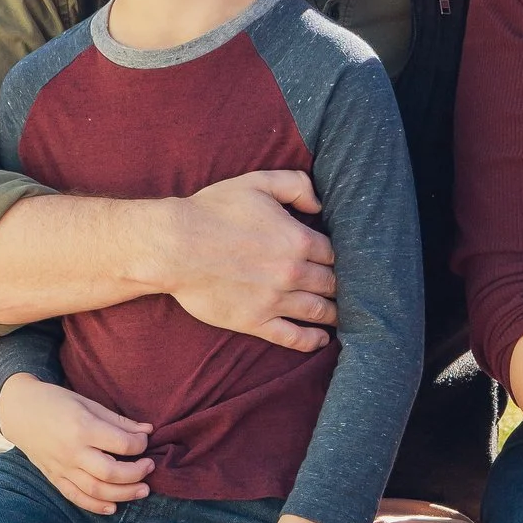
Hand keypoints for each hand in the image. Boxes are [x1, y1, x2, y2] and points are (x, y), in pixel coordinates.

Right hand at [0, 376, 152, 514]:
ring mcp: (62, 468)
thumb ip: (118, 421)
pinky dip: (96, 506)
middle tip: (149, 467)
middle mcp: (72, 452)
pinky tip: (114, 507)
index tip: (143, 440)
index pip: (122, 444)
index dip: (140, 444)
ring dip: (124, 494)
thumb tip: (147, 431)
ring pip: (97, 490)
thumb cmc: (56, 403)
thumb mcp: (88, 403)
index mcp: (82, 428)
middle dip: (137, 473)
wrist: (20, 412)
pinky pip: (76, 497)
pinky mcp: (54, 478)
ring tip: (142, 490)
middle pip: (112, 472)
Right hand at [169, 173, 337, 351]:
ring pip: (319, 312)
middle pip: (332, 284)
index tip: (341, 261)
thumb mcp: (257, 182)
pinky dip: (313, 340)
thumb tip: (320, 204)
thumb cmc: (212, 211)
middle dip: (342, 286)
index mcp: (298, 240)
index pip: (335, 253)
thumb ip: (296, 185)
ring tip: (342, 315)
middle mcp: (293, 273)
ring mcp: (275, 301)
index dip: (341, 257)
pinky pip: (293, 338)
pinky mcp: (256, 322)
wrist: (174, 246)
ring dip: (334, 314)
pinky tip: (322, 338)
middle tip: (348, 290)